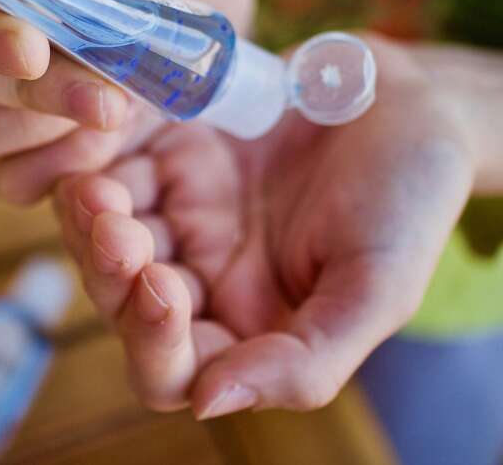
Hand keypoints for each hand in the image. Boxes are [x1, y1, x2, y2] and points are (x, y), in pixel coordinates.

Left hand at [51, 37, 477, 416]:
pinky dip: (96, 160)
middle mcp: (204, 277)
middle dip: (107, 269)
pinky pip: (114, 165)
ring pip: (105, 235)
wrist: (412, 100)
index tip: (159, 286)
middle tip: (112, 220)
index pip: (171, 368)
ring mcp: (183, 214)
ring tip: (94, 184)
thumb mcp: (377, 290)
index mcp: (249, 326)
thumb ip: (304, 362)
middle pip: (120, 300)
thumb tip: (208, 403)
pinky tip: (99, 139)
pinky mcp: (172, 153)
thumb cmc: (411, 200)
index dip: (150, 341)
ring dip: (90, 218)